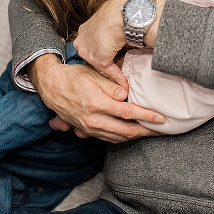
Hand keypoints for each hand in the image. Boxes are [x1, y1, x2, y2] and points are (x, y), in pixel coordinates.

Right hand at [29, 53, 165, 142]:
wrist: (51, 86)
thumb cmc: (73, 76)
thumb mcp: (93, 74)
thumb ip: (112, 85)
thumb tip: (127, 95)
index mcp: (97, 104)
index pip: (128, 114)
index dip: (147, 117)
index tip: (161, 118)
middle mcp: (93, 120)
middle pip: (126, 131)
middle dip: (146, 131)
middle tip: (162, 130)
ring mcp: (89, 128)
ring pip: (118, 138)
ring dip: (136, 136)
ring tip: (150, 132)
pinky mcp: (86, 131)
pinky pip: (109, 139)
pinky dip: (123, 138)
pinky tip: (132, 133)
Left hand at [73, 0, 165, 72]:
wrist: (122, 14)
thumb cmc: (120, 11)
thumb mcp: (111, 20)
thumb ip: (111, 30)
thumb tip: (120, 37)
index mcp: (84, 29)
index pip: (90, 44)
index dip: (100, 49)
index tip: (109, 54)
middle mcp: (82, 40)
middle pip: (90, 55)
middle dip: (102, 61)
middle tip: (115, 66)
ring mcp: (87, 50)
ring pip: (99, 63)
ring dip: (110, 70)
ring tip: (120, 77)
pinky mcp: (97, 59)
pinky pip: (108, 71)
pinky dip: (117, 76)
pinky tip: (123, 80)